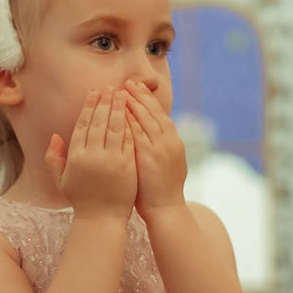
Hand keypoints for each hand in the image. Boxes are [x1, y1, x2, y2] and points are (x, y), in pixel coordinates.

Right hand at [43, 90, 138, 217]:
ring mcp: (111, 160)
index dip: (89, 106)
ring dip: (119, 108)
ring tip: (122, 94)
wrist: (101, 219)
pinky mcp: (127, 165)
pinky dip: (130, 125)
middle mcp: (93, 155)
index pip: (83, 124)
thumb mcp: (60, 180)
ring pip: (115, 127)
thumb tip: (55, 136)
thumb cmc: (81, 199)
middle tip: (110, 87)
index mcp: (76, 156)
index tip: (94, 92)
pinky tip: (133, 113)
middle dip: (105, 101)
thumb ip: (54, 158)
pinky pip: (129, 140)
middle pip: (99, 121)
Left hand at [120, 86, 188, 218]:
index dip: (148, 100)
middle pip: (153, 112)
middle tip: (128, 82)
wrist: (166, 210)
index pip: (160, 114)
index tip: (137, 88)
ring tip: (121, 91)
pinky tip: (118, 111)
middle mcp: (169, 141)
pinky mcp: (149, 156)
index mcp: (174, 141)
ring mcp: (160, 148)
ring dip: (133, 103)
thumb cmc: (161, 190)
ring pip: (146, 119)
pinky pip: (136, 132)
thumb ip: (159, 146)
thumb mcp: (166, 164)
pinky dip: (128, 120)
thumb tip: (149, 132)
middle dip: (140, 96)